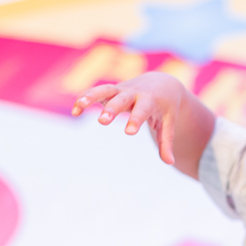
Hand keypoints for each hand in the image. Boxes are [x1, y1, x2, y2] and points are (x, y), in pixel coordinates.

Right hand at [71, 72, 187, 164]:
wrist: (161, 83)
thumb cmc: (165, 107)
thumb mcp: (168, 123)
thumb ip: (167, 142)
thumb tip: (170, 162)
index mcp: (150, 101)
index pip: (142, 110)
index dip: (135, 120)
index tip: (129, 132)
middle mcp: (134, 93)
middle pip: (121, 99)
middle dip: (112, 109)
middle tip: (102, 121)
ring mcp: (121, 90)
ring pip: (105, 89)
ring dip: (91, 96)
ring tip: (79, 106)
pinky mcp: (112, 91)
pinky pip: (96, 92)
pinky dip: (85, 98)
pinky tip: (75, 112)